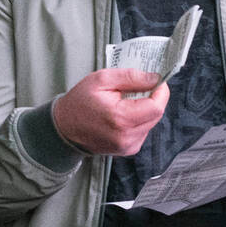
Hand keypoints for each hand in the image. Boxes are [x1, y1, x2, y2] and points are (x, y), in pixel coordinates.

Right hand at [52, 69, 167, 155]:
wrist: (64, 128)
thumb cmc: (80, 102)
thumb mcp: (102, 79)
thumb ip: (130, 77)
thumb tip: (154, 78)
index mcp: (121, 118)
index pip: (157, 106)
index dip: (161, 91)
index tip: (156, 80)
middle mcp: (127, 136)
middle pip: (157, 115)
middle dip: (152, 99)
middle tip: (138, 88)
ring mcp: (128, 146)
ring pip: (151, 122)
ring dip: (145, 110)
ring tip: (125, 102)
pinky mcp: (128, 149)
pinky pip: (143, 130)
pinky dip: (138, 120)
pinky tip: (123, 115)